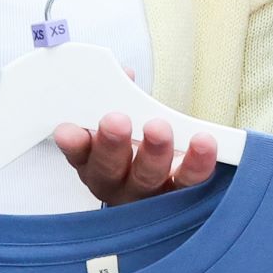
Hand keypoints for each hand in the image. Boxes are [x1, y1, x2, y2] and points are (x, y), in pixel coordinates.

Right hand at [53, 110, 218, 206]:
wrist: (169, 180)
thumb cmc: (138, 146)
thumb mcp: (124, 119)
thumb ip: (121, 97)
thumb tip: (126, 74)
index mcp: (94, 163)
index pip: (79, 155)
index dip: (73, 144)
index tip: (68, 130)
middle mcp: (116, 184)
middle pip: (109, 170)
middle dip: (111, 145)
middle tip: (115, 121)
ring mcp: (147, 195)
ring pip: (148, 178)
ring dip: (153, 153)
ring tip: (158, 128)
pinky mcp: (182, 198)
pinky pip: (189, 182)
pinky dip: (197, 163)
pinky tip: (204, 142)